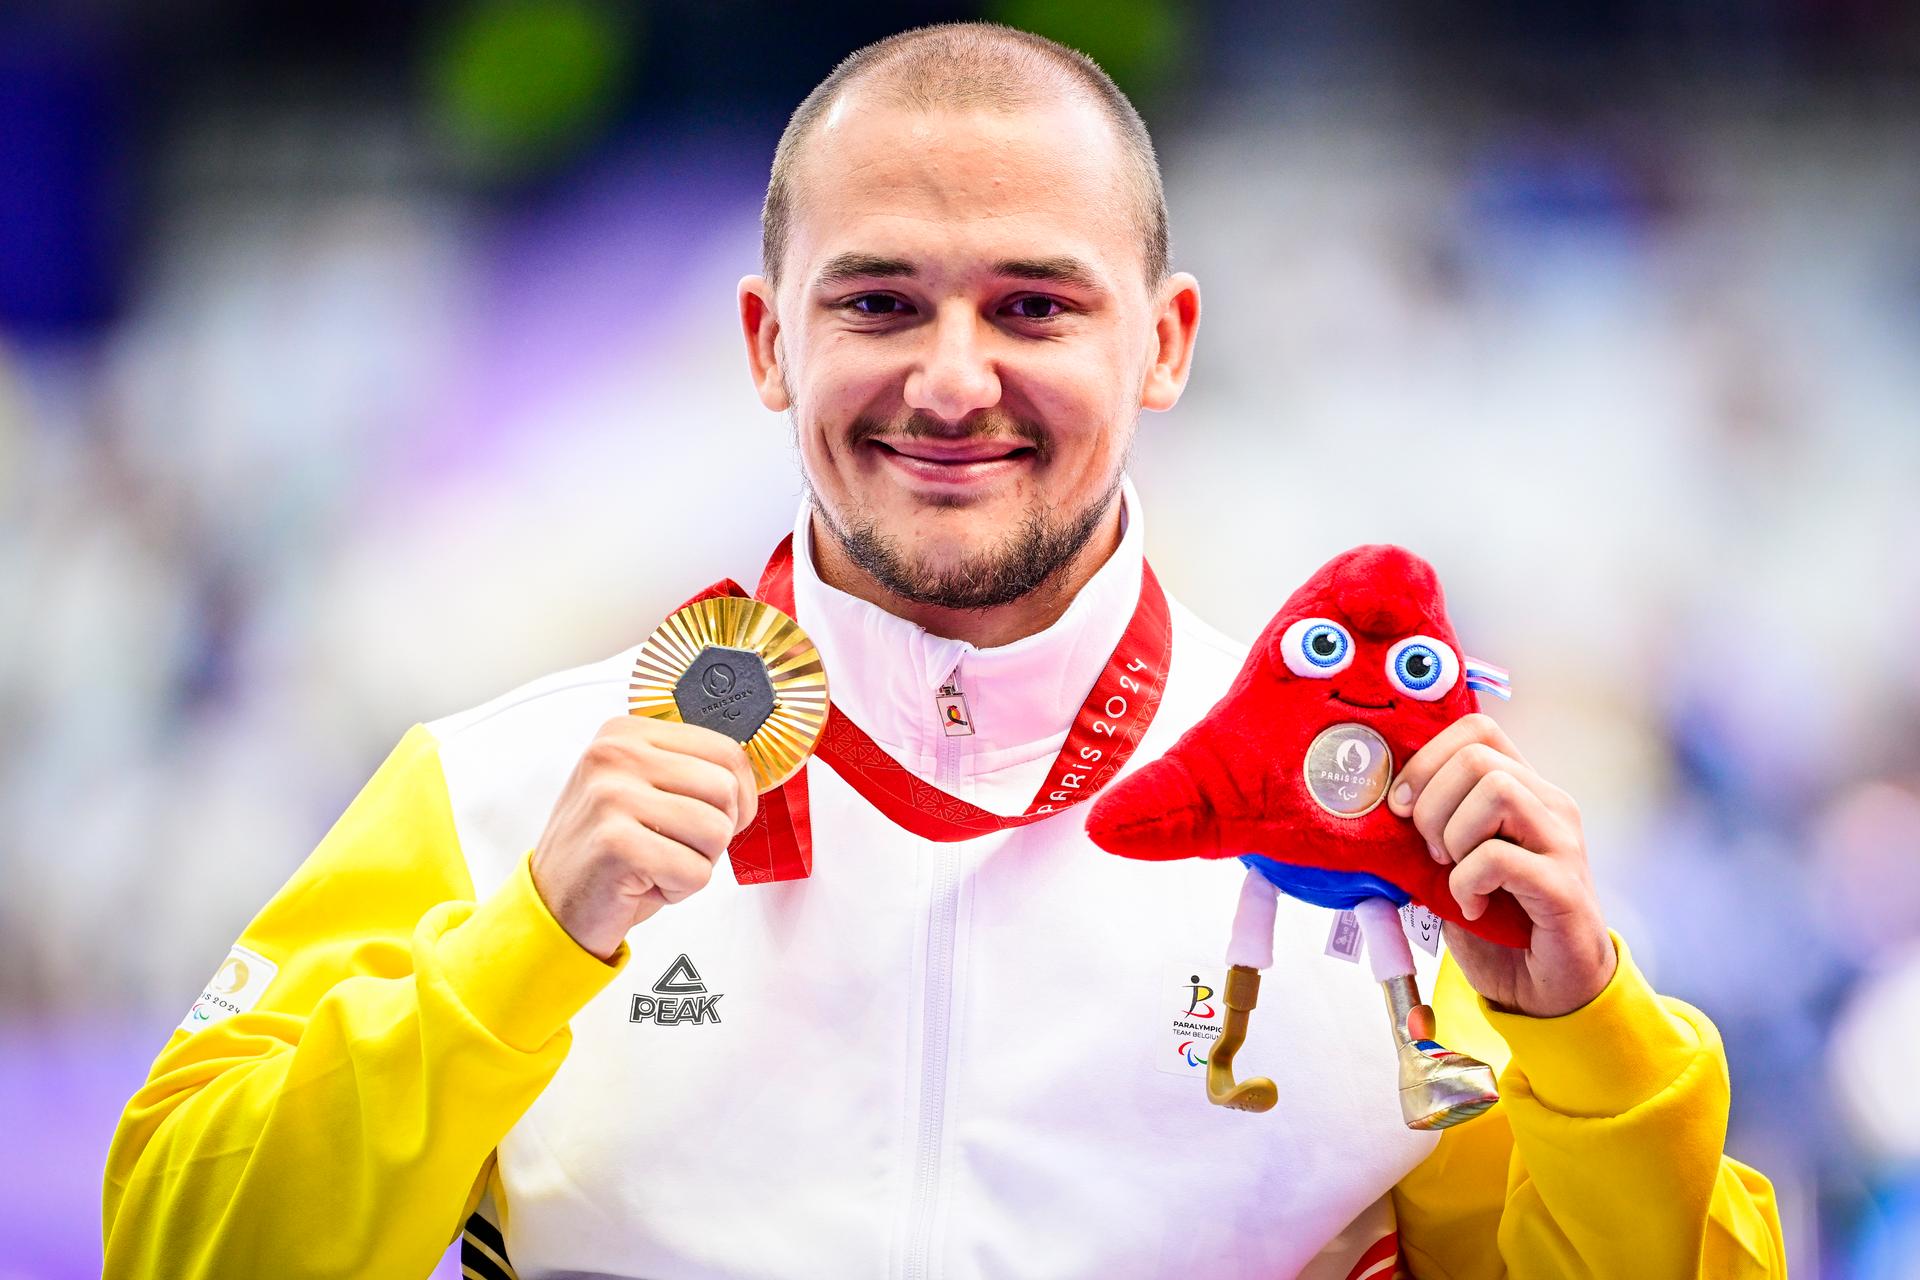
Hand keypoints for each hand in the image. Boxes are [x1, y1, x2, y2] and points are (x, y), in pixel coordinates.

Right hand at [530, 717, 758, 960]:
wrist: (555, 906)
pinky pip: (696, 871)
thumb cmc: (612, 852)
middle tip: (677, 847)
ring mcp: (612, 796)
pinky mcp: (616, 843)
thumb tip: (752, 775)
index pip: (726, 749)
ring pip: (716, 830)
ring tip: (657, 863)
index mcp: (627, 733)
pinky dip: (681, 889)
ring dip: (698, 862)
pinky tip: (644, 883)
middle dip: (717, 832)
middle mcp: (615, 754)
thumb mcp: (645, 790)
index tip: (719, 817)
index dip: (741, 794)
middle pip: (725, 788)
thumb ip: (689, 770)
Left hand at [1386, 713, 1614, 1016]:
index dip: (1426, 758)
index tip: (1401, 805)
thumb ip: (1428, 828)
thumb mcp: (1450, 863)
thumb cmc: (1497, 919)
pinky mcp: (1564, 886)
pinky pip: (1500, 857)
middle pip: (1477, 757)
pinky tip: (1472, 906)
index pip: (1476, 729)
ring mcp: (1562, 842)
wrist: (1546, 986)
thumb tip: (1378, 802)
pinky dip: (1468, 882)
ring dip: (1454, 837)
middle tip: (1430, 851)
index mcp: (1522, 788)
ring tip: (1453, 874)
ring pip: (1497, 791)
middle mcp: (1549, 804)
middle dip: (1431, 803)